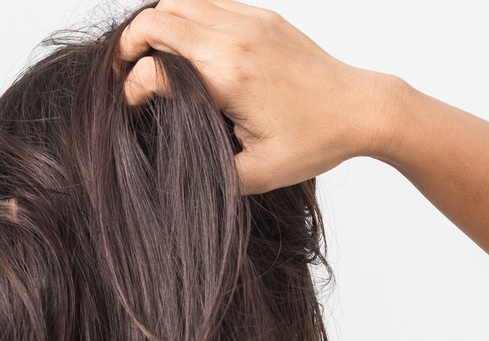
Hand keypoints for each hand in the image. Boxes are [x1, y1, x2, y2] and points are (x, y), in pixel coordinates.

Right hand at [118, 0, 398, 193]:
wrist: (362, 110)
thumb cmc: (314, 142)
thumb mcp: (253, 175)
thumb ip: (203, 168)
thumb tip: (167, 165)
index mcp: (228, 78)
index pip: (153, 69)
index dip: (131, 91)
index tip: (135, 110)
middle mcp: (235, 40)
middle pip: (155, 20)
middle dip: (129, 48)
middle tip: (127, 75)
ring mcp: (250, 22)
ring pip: (177, 1)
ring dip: (155, 27)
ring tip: (153, 58)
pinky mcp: (263, 16)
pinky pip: (206, 1)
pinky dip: (185, 18)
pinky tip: (187, 48)